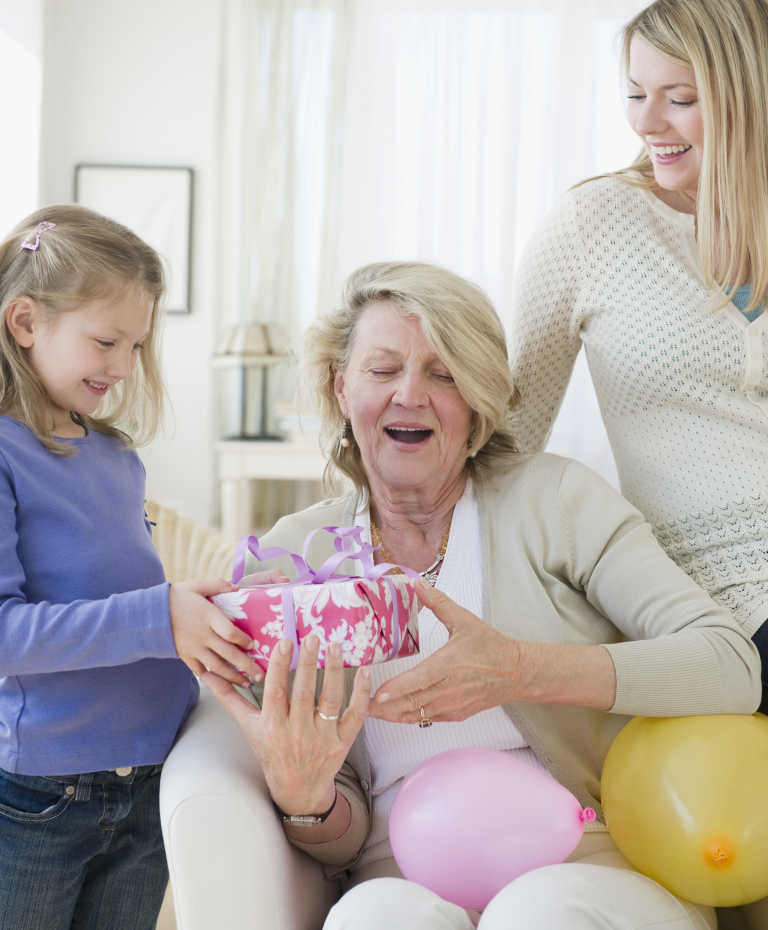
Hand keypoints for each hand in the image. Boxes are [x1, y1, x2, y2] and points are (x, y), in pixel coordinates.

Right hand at [168, 570, 286, 686]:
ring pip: (217, 667)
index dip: (243, 640)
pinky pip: (201, 671)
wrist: (150, 613)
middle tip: (260, 675)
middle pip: (228, 654)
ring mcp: (194, 648)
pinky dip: (213, 679)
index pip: (230, 632)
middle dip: (246, 666)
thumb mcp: (197, 585)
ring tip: (247, 684)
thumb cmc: (176, 597)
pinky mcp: (186, 657)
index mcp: (209, 616)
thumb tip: (237, 587)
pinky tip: (224, 685)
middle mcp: (203, 635)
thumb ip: (218, 584)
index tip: (253, 645)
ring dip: (233, 677)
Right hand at [202, 632, 370, 816]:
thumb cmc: (272, 753)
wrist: (298, 790)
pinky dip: (361, 693)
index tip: (286, 641)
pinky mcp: (342, 742)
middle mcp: (296, 732)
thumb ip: (230, 699)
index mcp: (272, 726)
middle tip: (313, 636)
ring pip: (330, 700)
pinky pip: (355, 715)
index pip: (276, 691)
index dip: (280, 666)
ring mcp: (321, 738)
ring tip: (335, 646)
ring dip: (334, 671)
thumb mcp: (248, 728)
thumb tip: (206, 674)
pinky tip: (363, 670)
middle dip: (308, 663)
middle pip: (304, 693)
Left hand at [368, 578, 521, 723]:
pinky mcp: (455, 714)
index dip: (398, 689)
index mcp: (449, 664)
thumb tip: (417, 583)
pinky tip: (394, 714)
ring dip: (393, 715)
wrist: (516, 673)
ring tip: (370, 712)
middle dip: (384, 708)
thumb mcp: (464, 620)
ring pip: (417, 715)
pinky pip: (427, 719)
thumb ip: (437, 602)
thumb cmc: (491, 647)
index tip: (378, 695)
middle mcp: (449, 688)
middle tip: (360, 706)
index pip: (420, 680)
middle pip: (412, 703)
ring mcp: (452, 705)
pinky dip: (409, 717)